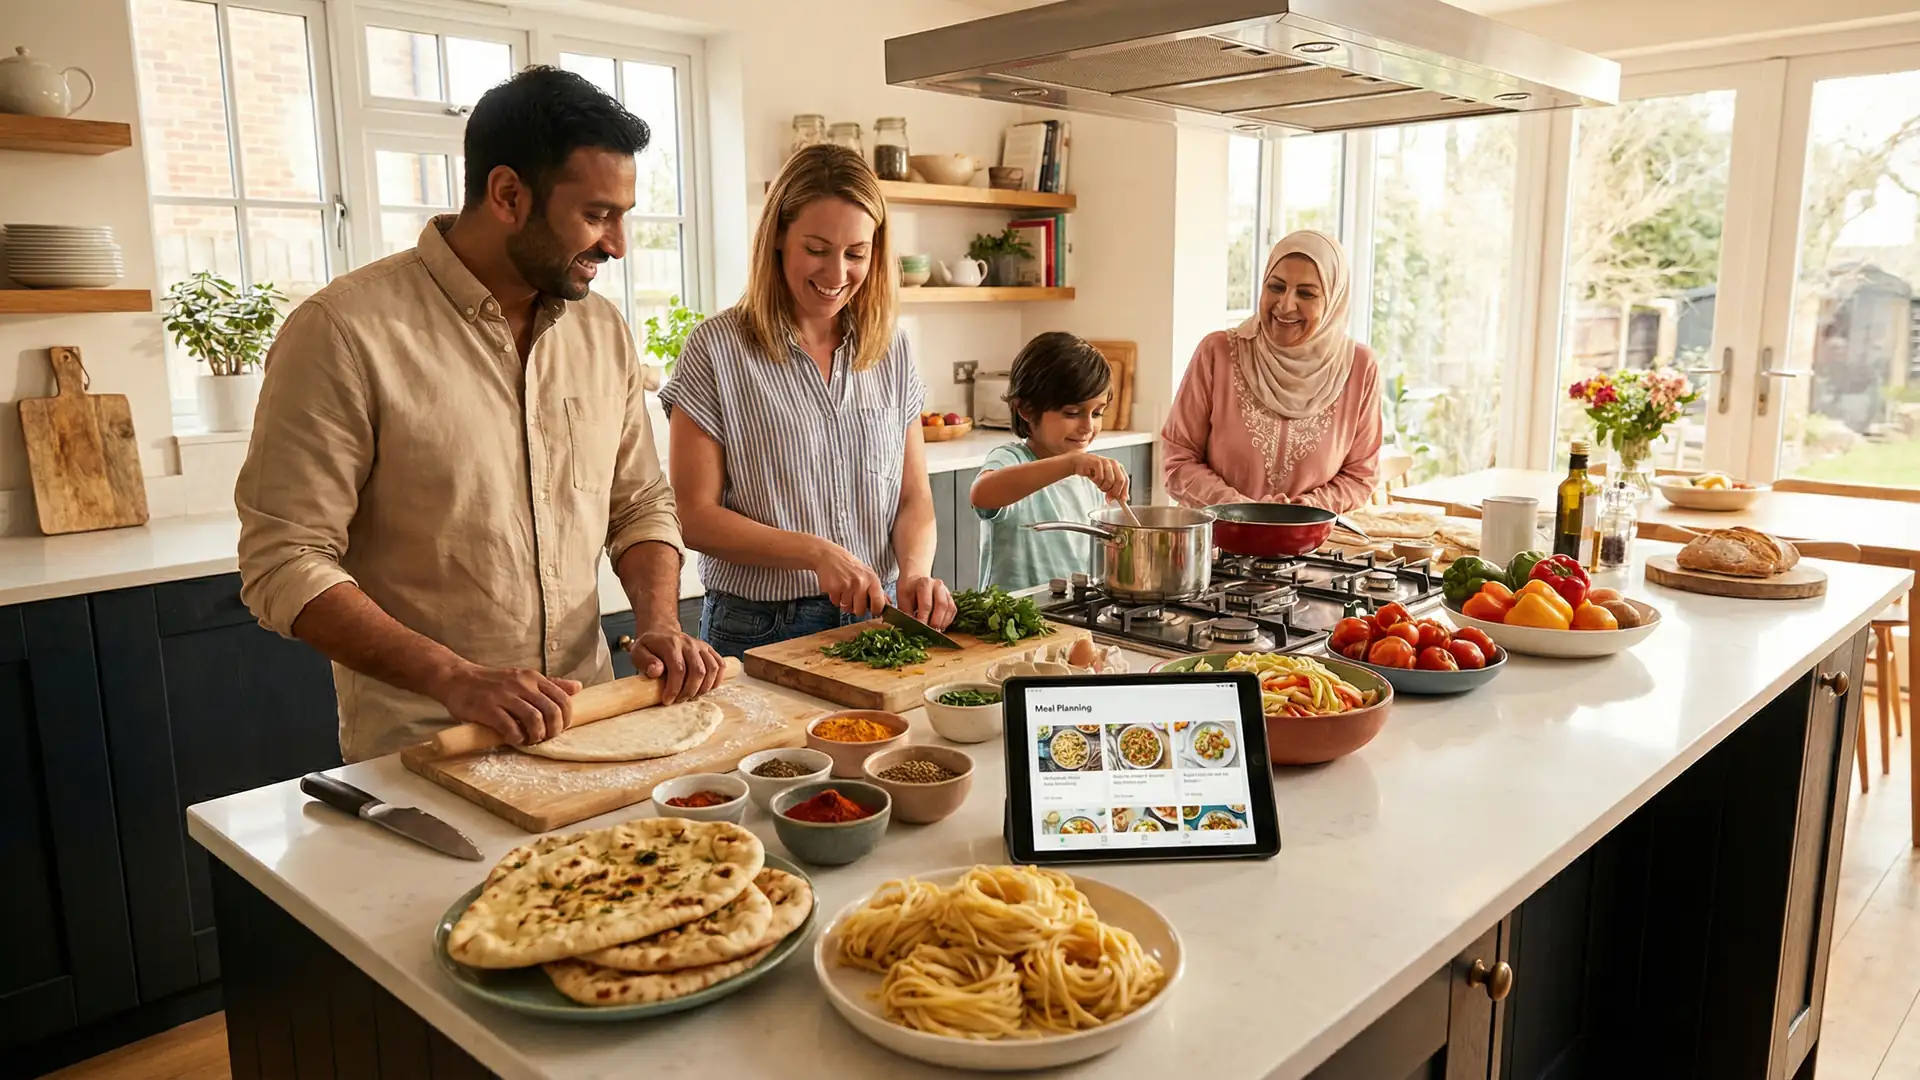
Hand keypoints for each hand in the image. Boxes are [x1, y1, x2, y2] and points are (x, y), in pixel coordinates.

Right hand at [434, 663, 580, 744]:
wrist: (457, 679)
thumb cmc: (492, 682)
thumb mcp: (523, 678)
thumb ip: (549, 684)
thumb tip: (578, 687)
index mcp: (533, 678)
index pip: (562, 698)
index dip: (567, 718)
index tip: (560, 728)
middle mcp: (521, 684)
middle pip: (552, 710)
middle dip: (554, 730)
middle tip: (546, 737)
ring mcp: (504, 695)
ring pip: (534, 718)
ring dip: (537, 735)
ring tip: (531, 740)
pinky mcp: (487, 707)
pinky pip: (509, 726)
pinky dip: (516, 737)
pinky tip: (514, 739)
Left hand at [627, 626, 725, 703]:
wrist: (661, 632)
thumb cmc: (649, 646)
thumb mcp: (638, 652)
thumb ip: (645, 661)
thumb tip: (656, 671)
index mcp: (670, 644)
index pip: (678, 668)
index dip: (674, 688)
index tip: (667, 700)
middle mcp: (688, 643)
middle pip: (698, 670)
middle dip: (689, 691)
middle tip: (680, 700)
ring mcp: (700, 646)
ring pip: (712, 669)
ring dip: (704, 687)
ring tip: (692, 695)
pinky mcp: (708, 649)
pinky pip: (720, 664)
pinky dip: (717, 679)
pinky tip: (706, 687)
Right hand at [812, 540, 887, 617]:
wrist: (828, 556)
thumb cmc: (849, 565)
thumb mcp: (867, 573)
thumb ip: (877, 590)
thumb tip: (888, 604)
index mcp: (872, 579)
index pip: (878, 604)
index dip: (875, 611)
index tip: (872, 610)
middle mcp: (860, 583)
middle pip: (860, 611)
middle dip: (856, 608)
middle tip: (853, 598)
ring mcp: (846, 586)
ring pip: (846, 608)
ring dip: (844, 603)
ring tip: (844, 590)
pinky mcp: (833, 588)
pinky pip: (835, 603)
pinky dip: (835, 598)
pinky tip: (836, 587)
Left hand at [898, 574, 956, 629]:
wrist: (915, 579)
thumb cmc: (909, 588)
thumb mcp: (902, 598)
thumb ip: (907, 612)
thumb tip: (911, 627)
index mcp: (925, 583)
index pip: (926, 604)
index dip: (924, 619)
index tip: (920, 628)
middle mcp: (938, 585)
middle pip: (941, 606)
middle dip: (936, 622)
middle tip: (929, 632)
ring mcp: (946, 591)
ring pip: (949, 608)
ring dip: (943, 622)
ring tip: (935, 631)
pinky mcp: (950, 597)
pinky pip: (952, 611)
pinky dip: (947, 620)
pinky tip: (940, 626)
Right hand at [1071, 452, 1130, 502]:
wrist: (1078, 462)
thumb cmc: (1092, 471)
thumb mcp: (1105, 479)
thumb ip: (1115, 488)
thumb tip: (1123, 499)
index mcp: (1118, 467)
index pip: (1126, 480)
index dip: (1124, 491)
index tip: (1121, 500)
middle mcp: (1113, 463)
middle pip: (1120, 480)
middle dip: (1114, 491)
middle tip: (1108, 497)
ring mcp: (1105, 462)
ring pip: (1110, 480)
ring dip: (1103, 487)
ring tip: (1098, 484)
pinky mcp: (1097, 462)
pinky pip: (1100, 477)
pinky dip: (1096, 481)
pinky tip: (1093, 478)